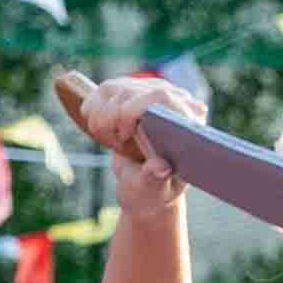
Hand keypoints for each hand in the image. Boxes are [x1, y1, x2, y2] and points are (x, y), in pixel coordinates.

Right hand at [53, 66, 192, 225]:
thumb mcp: (154, 192)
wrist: (142, 187)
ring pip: (111, 90)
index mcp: (190, 122)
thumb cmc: (153, 192)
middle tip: (118, 144)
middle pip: (130, 91)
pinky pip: (101, 92)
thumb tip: (159, 168)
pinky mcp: (131, 92)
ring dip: (100, 120)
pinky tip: (105, 131)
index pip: (160, 97)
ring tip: (114, 142)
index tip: (123, 135)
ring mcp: (152, 93)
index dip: (132, 110)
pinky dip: (92, 112)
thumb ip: (155, 181)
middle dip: (111, 119)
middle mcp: (175, 99)